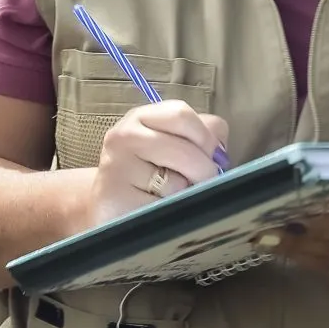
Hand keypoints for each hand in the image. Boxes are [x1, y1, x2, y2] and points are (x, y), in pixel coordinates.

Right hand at [92, 101, 229, 222]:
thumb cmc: (150, 174)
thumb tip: (219, 150)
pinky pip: (162, 207)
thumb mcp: (175, 145)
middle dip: (204, 171)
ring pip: (176, 182)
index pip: (181, 115)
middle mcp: (122, 137)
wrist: (109, 205)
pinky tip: (155, 209)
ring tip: (172, 196)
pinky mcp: (115, 199)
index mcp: (141, 118)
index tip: (212, 155)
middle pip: (185, 150)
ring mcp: (115, 168)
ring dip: (184, 194)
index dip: (205, 137)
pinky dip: (169, 213)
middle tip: (201, 183)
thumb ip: (203, 135)